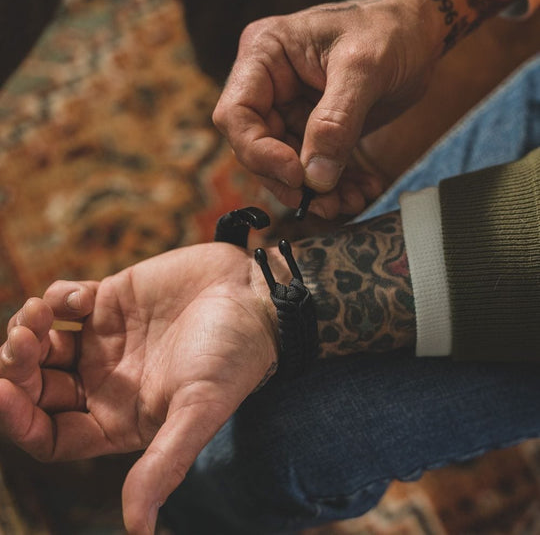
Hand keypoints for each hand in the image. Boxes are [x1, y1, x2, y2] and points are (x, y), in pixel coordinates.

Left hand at [0, 243, 278, 533]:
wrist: (254, 296)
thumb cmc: (234, 356)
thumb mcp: (200, 410)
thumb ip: (165, 462)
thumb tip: (140, 532)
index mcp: (121, 418)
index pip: (49, 434)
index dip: (17, 419)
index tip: (2, 392)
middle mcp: (107, 381)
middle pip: (37, 387)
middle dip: (16, 368)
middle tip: (21, 342)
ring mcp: (107, 339)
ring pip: (44, 341)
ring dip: (29, 329)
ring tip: (38, 316)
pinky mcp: (113, 298)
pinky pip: (64, 300)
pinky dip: (57, 298)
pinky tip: (80, 296)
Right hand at [213, 0, 442, 218]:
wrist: (419, 33)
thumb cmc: (391, 29)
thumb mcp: (365, 67)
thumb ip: (337, 122)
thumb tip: (316, 178)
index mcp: (265, 56)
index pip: (236, 115)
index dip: (260, 152)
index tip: (297, 174)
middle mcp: (270, 87)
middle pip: (259, 149)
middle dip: (292, 182)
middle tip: (325, 203)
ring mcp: (290, 110)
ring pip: (287, 166)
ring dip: (316, 192)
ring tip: (349, 202)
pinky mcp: (313, 130)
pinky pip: (314, 167)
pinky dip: (336, 186)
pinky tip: (360, 190)